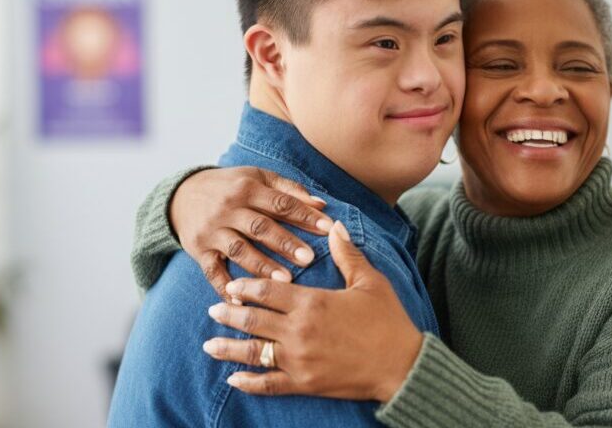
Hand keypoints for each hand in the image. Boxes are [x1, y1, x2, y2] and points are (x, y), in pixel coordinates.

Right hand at [171, 167, 334, 301]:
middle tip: (309, 258)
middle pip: (260, 227)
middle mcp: (228, 209)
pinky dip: (225, 288)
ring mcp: (212, 231)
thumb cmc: (231, 186)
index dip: (304, 215)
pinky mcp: (199, 251)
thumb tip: (322, 204)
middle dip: (285, 243)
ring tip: (286, 280)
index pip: (280, 203)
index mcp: (247, 188)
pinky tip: (240, 301)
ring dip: (262, 266)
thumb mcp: (257, 178)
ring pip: (239, 250)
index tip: (328, 228)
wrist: (181, 196)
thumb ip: (288, 190)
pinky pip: (212, 271)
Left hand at [202, 222, 424, 402]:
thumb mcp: (370, 282)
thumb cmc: (388, 321)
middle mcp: (298, 331)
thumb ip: (347, 255)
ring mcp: (298, 359)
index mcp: (312, 303)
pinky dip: (248, 382)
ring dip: (228, 348)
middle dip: (229, 314)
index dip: (247, 287)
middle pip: (253, 320)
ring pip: (253, 352)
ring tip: (209, 345)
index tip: (233, 285)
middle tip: (212, 310)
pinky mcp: (304, 382)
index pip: (267, 291)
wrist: (401, 365)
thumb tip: (335, 227)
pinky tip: (233, 379)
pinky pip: (268, 383)